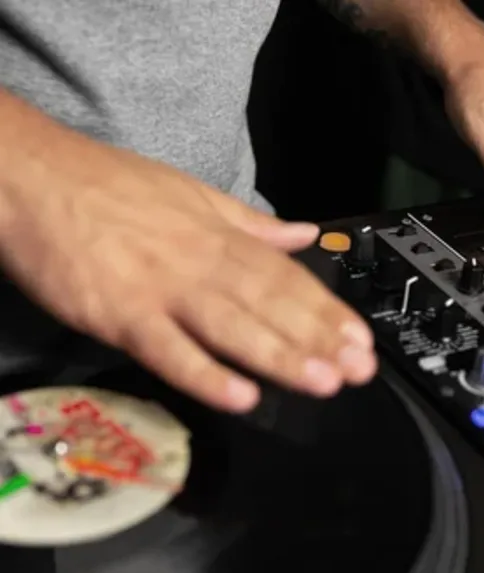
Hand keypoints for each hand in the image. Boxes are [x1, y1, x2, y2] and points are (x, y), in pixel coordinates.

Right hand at [0, 121, 376, 412]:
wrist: (29, 175)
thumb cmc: (106, 186)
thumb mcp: (191, 194)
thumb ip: (250, 223)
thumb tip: (303, 235)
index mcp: (218, 236)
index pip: (286, 277)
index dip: (327, 309)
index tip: (360, 338)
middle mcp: (199, 263)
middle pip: (270, 304)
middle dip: (319, 339)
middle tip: (358, 370)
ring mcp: (161, 289)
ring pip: (232, 327)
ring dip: (281, 357)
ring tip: (324, 382)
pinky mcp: (119, 314)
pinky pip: (169, 349)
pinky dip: (205, 374)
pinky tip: (241, 397)